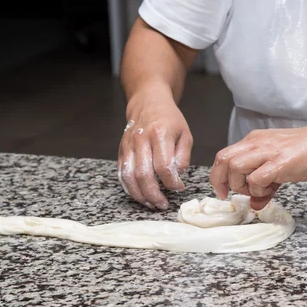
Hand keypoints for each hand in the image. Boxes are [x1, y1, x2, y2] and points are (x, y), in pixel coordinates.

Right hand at [117, 91, 192, 209]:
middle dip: (154, 194)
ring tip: (151, 204)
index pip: (164, 166)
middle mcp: (141, 139)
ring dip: (140, 195)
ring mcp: (128, 145)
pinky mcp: (121, 150)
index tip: (179, 188)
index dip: (172, 182)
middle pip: (144, 174)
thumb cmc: (169, 119)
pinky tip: (140, 195)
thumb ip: (183, 156)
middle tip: (163, 204)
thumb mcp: (185, 134)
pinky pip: (122, 173)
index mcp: (160, 134)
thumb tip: (178, 176)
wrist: (148, 102)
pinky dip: (129, 188)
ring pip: (129, 176)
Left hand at [209, 123, 306, 209]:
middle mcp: (256, 143)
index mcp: (253, 141)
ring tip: (256, 190)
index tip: (223, 191)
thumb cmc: (305, 152)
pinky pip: (256, 178)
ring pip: (235, 167)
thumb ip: (264, 185)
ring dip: (240, 185)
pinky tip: (270, 189)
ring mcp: (267, 151)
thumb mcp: (279, 167)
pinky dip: (258, 189)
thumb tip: (255, 205)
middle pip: (223, 160)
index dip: (218, 175)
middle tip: (230, 195)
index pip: (223, 155)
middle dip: (220, 181)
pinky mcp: (278, 162)